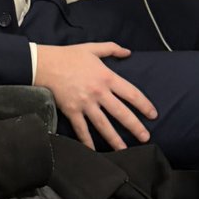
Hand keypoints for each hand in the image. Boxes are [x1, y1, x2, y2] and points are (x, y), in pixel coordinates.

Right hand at [34, 41, 156, 150]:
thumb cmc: (68, 55)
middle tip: (145, 137)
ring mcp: (85, 104)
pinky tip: (93, 151)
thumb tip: (128, 52)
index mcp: (107, 77)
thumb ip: (112, 49)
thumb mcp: (93, 48)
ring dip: (115, 139)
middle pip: (121, 113)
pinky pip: (81, 129)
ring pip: (103, 125)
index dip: (144, 105)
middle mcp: (99, 93)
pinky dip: (87, 141)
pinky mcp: (72, 111)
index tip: (152, 115)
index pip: (132, 94)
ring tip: (124, 149)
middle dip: (135, 126)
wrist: (45, 64)